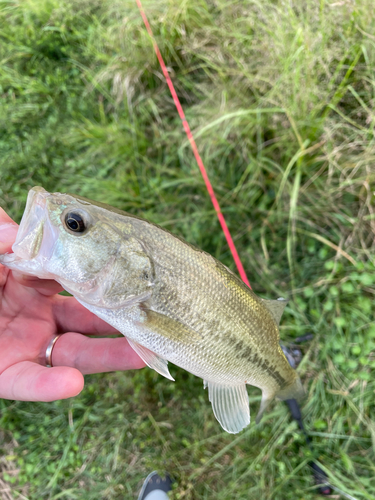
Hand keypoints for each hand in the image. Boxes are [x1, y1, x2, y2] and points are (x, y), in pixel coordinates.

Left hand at [0, 208, 144, 401]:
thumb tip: (14, 224)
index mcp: (28, 280)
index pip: (73, 276)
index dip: (99, 272)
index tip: (130, 267)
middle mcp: (35, 312)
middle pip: (88, 317)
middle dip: (123, 316)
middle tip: (158, 312)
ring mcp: (26, 344)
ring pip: (77, 352)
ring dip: (111, 354)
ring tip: (144, 353)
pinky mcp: (7, 374)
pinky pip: (33, 383)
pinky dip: (53, 387)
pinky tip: (73, 385)